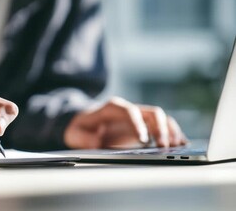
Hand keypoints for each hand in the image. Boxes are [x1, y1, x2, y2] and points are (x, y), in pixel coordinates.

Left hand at [64, 97, 186, 148]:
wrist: (84, 124)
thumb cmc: (80, 128)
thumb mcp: (74, 133)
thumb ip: (82, 137)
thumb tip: (96, 142)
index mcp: (113, 108)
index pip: (130, 111)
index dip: (138, 124)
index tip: (143, 139)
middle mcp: (129, 110)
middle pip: (152, 113)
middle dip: (160, 129)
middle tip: (163, 146)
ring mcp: (139, 117)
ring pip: (161, 119)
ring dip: (170, 132)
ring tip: (178, 146)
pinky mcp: (145, 126)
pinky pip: (163, 127)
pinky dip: (173, 134)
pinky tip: (180, 145)